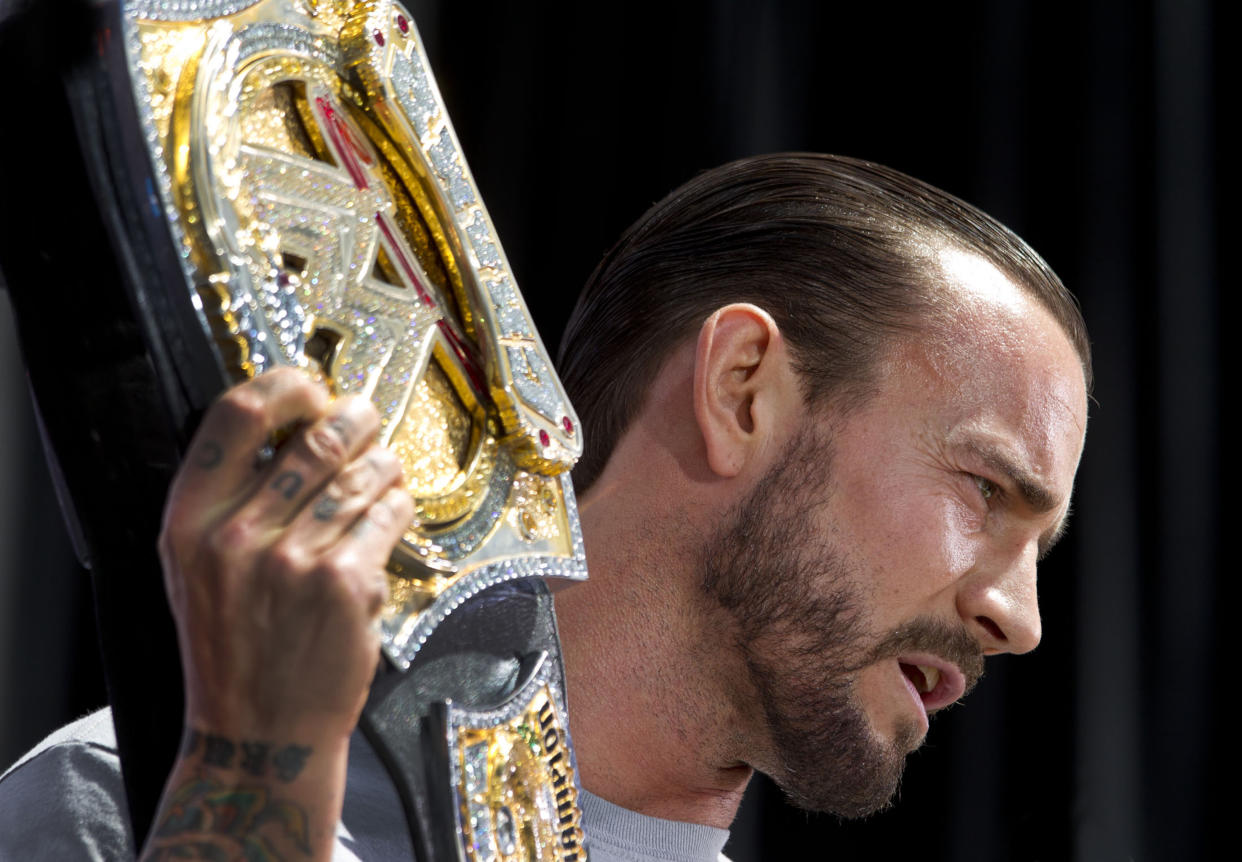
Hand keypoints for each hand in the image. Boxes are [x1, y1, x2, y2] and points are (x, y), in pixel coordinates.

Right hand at [158, 367, 412, 744]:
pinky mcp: (344, 584)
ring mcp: (293, 559)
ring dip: (384, 465)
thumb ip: (231, 497)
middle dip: (356, 418)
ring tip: (384, 471)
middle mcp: (236, 535)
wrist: (259, 731)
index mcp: (190, 521)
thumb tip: (296, 424)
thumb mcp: (199, 567)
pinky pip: (388, 515)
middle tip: (367, 418)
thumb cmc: (235, 645)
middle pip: (316, 437)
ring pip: (362, 473)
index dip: (286, 386)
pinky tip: (392, 512)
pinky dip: (398, 506)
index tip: (312, 388)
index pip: (238, 414)